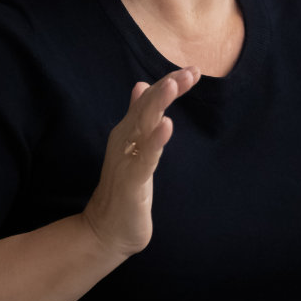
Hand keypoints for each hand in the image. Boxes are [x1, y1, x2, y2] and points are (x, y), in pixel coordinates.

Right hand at [80, 66, 198, 259]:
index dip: (169, 84)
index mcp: (128, 132)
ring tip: (173, 85)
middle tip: (191, 71)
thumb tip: (142, 85)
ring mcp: (127, 159)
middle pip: (147, 107)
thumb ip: (138, 117)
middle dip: (168, 87)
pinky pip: (145, 157)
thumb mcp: (135, 148)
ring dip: (158, 104)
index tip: (192, 70)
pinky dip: (156, 140)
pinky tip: (167, 126)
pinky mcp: (132, 181)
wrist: (107, 230)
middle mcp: (125, 140)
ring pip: (143, 126)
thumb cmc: (125, 188)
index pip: (149, 101)